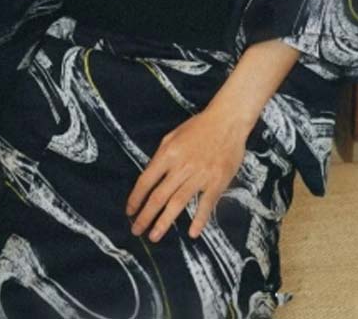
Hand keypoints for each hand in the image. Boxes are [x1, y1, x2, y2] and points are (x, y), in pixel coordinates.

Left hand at [125, 106, 249, 242]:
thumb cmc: (199, 127)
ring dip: (164, 222)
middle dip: (145, 216)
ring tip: (154, 236)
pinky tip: (192, 233)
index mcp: (168, 154)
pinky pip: (205, 205)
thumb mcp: (173, 136)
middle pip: (158, 196)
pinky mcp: (217, 182)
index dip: (135, 198)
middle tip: (136, 230)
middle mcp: (181, 166)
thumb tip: (151, 176)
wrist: (227, 121)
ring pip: (177, 203)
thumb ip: (161, 156)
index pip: (146, 180)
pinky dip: (199, 220)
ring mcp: (199, 175)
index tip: (130, 211)